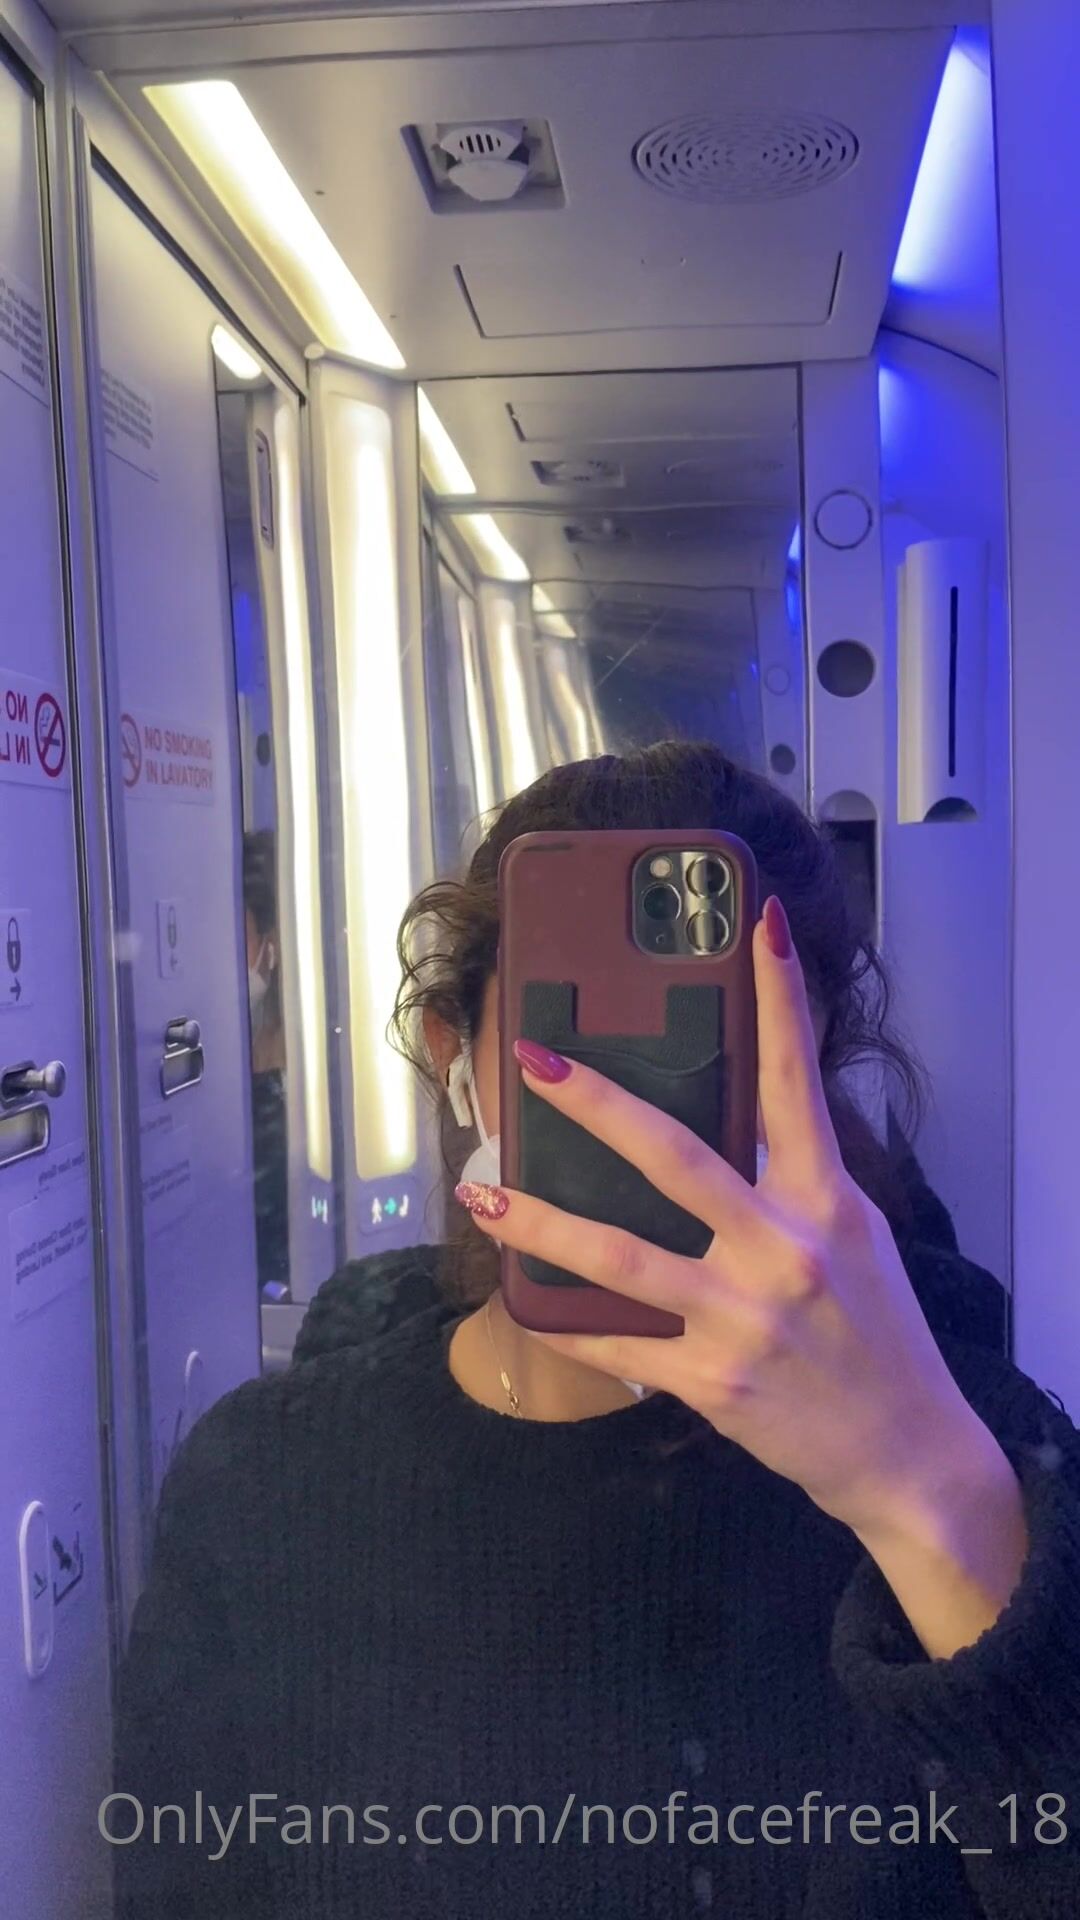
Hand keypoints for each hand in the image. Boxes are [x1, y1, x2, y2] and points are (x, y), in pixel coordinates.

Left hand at [457, 896, 1002, 1543]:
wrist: (907, 1453)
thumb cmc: (879, 1337)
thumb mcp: (859, 1240)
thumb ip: (799, 1184)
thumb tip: (739, 1131)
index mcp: (826, 1201)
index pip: (797, 1084)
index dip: (779, 1000)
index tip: (757, 926)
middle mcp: (782, 1248)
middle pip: (675, 1157)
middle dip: (598, 1104)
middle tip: (537, 1061)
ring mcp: (742, 1315)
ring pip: (620, 1256)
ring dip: (542, 1222)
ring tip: (481, 1192)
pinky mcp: (711, 1378)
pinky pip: (619, 1345)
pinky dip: (569, 1326)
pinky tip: (524, 1306)